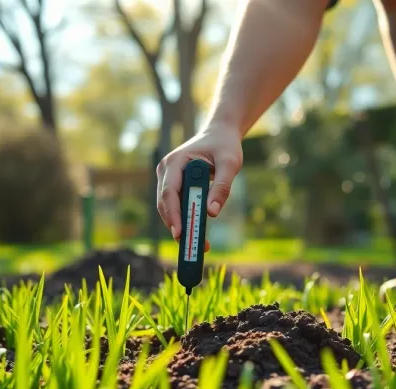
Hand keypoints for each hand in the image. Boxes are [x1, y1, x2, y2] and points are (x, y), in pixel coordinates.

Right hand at [156, 124, 243, 250]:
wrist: (220, 135)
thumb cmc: (224, 146)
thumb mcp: (230, 164)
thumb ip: (222, 187)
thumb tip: (212, 213)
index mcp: (176, 161)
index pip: (169, 192)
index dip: (173, 214)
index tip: (180, 233)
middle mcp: (166, 170)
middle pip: (165, 204)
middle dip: (177, 225)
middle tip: (192, 246)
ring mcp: (167, 177)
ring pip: (169, 208)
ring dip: (181, 225)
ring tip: (200, 244)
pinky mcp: (173, 184)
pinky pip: (176, 205)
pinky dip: (185, 219)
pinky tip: (197, 233)